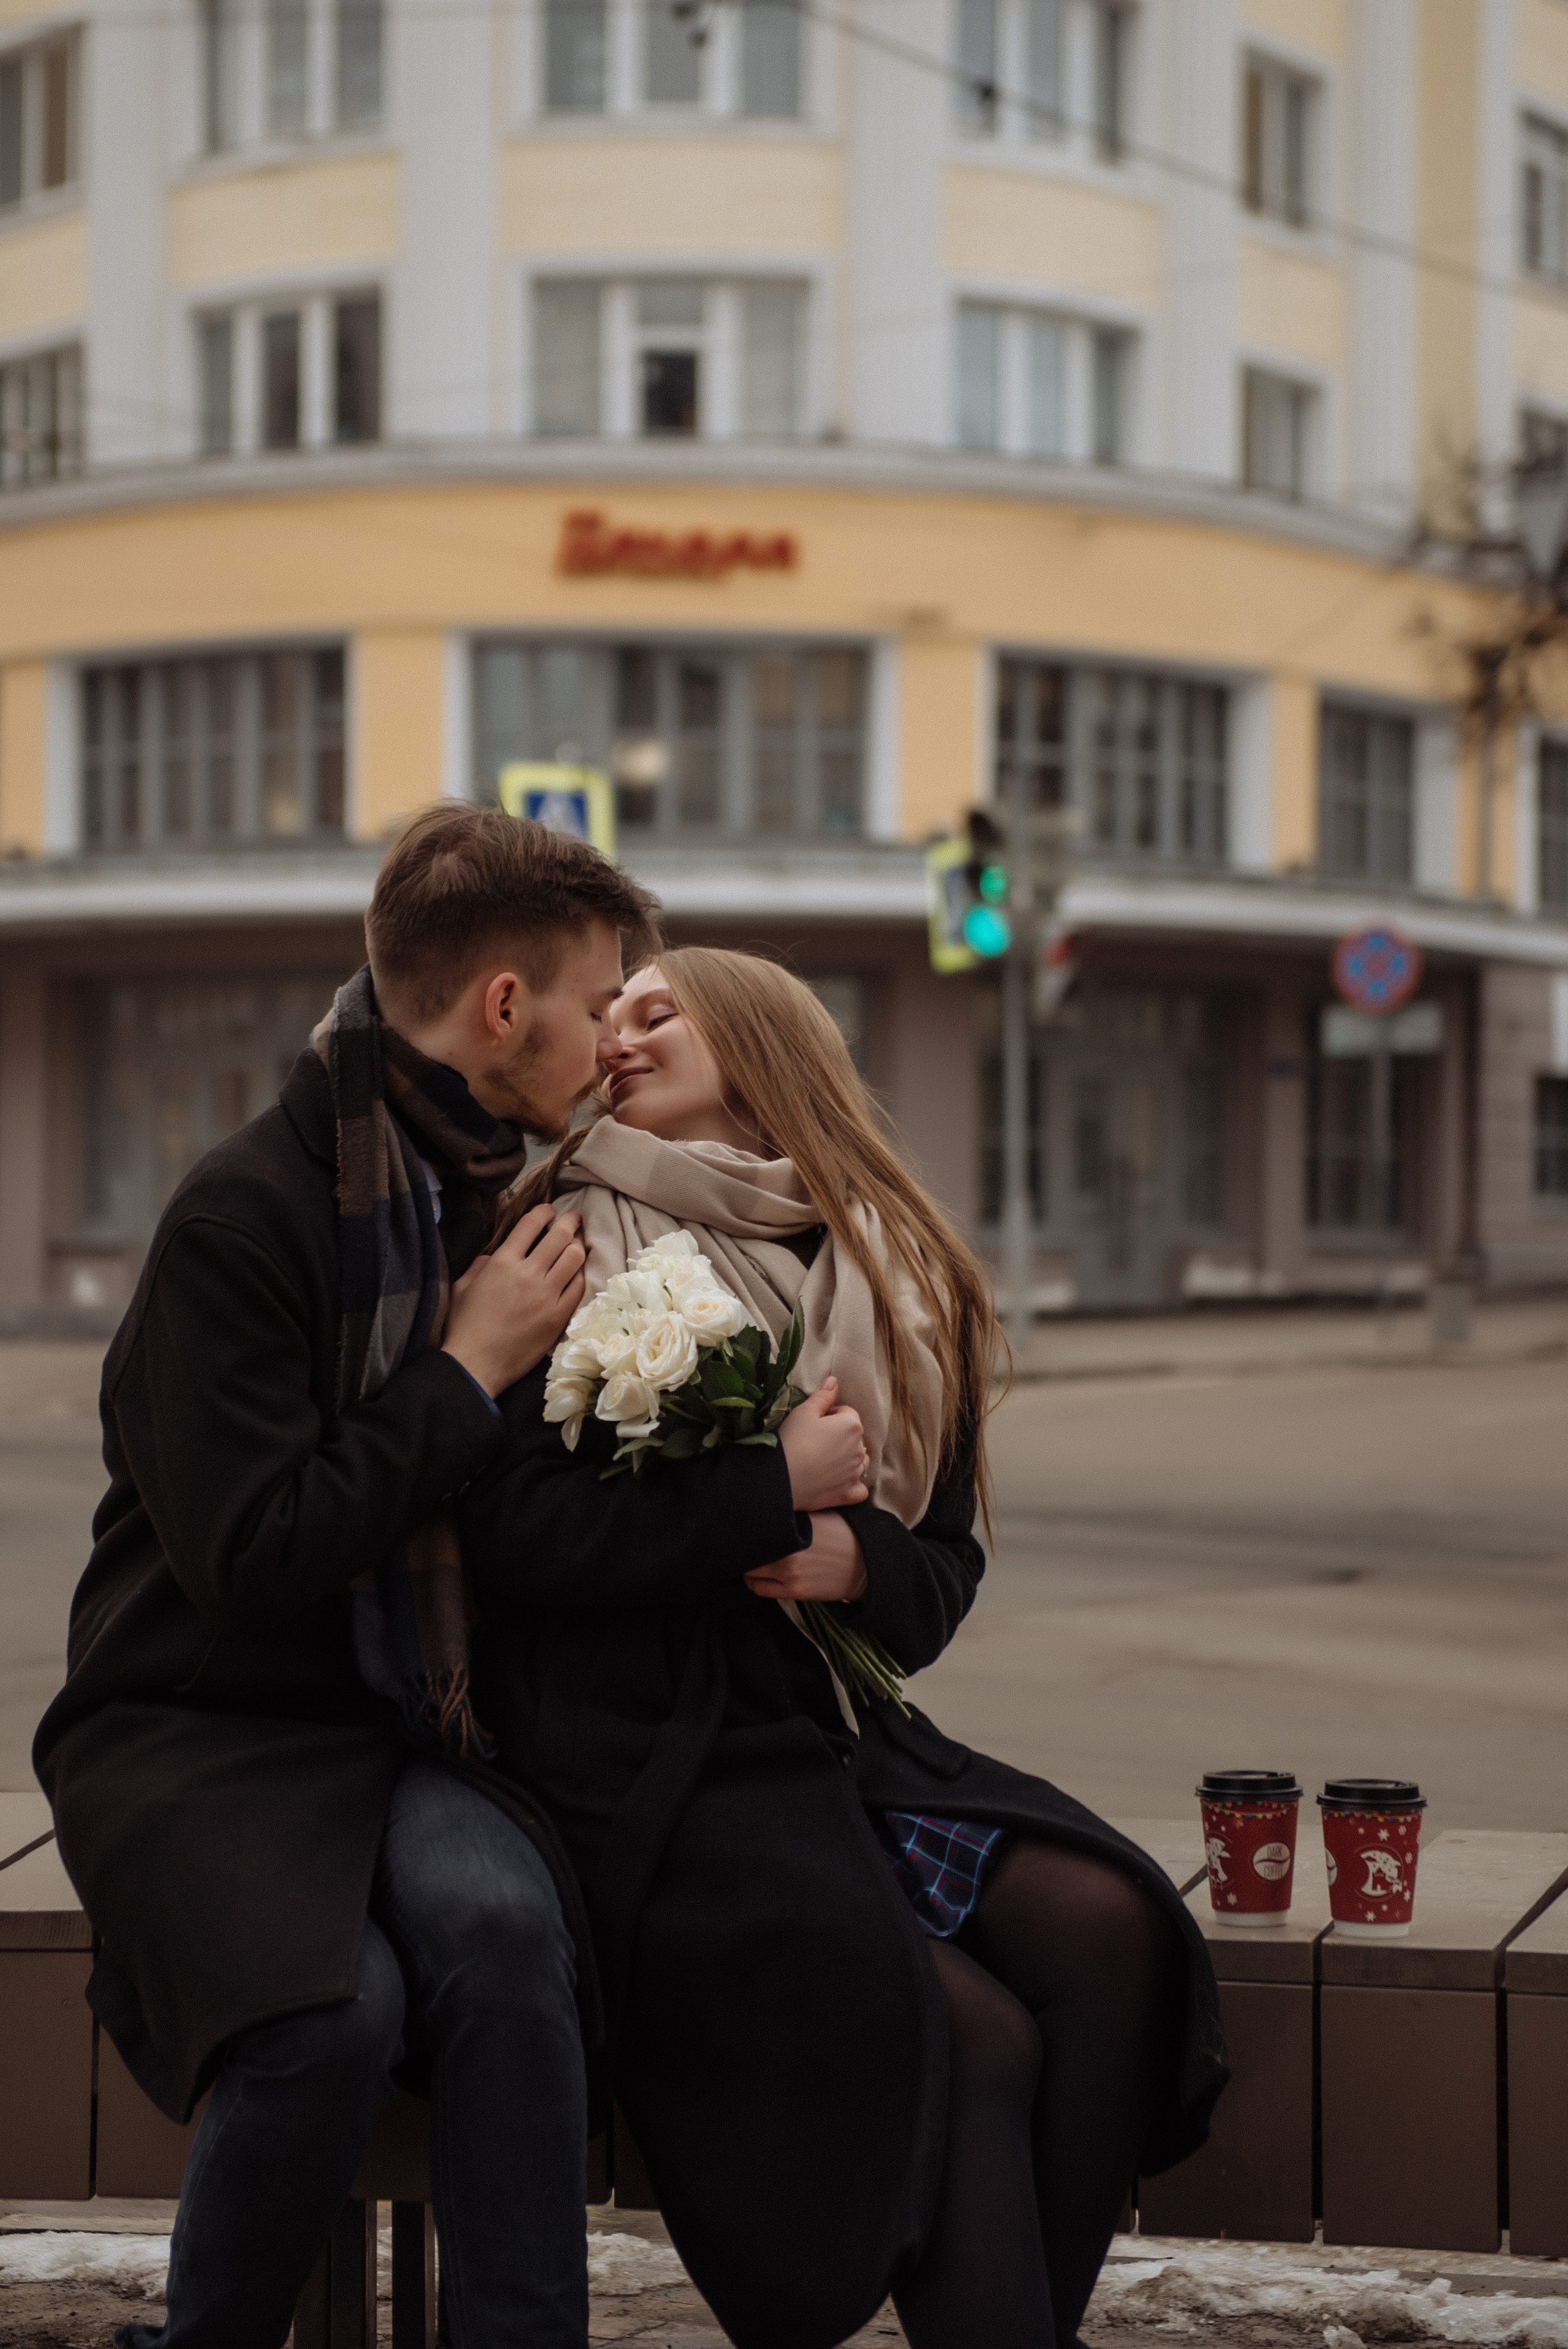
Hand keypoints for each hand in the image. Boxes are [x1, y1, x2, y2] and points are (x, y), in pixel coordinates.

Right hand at [441, 1206, 584, 1397]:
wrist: (476, 1364)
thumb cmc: (464, 1326)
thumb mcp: (462, 1286)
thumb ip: (481, 1264)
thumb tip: (496, 1255)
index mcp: (502, 1262)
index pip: (530, 1225)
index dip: (544, 1212)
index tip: (550, 1210)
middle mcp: (527, 1274)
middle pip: (559, 1237)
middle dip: (569, 1223)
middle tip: (574, 1219)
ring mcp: (546, 1295)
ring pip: (574, 1258)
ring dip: (578, 1246)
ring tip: (578, 1243)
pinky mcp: (558, 1316)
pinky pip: (578, 1287)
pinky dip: (579, 1275)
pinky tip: (576, 1272)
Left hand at [745, 1511, 867, 1603]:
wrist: (867, 1563)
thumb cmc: (844, 1533)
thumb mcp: (821, 1512)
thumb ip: (794, 1510)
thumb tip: (769, 1503)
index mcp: (796, 1524)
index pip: (758, 1523)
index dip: (749, 1524)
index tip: (747, 1524)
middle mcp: (789, 1548)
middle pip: (750, 1547)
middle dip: (747, 1544)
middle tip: (747, 1542)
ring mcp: (790, 1572)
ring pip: (749, 1569)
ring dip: (749, 1563)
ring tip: (755, 1558)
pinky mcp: (794, 1591)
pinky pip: (759, 1588)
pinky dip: (754, 1581)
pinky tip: (760, 1575)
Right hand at [778, 1377, 869, 1511]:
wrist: (780, 1479)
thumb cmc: (791, 1441)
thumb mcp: (803, 1412)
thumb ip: (822, 1396)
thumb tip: (834, 1381)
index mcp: (851, 1425)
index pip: (847, 1413)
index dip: (829, 1416)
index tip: (813, 1423)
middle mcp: (859, 1449)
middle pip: (854, 1437)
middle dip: (839, 1437)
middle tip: (813, 1442)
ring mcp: (855, 1473)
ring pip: (860, 1461)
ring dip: (848, 1459)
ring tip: (824, 1461)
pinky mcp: (848, 1493)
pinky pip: (860, 1489)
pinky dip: (853, 1485)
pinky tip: (839, 1482)